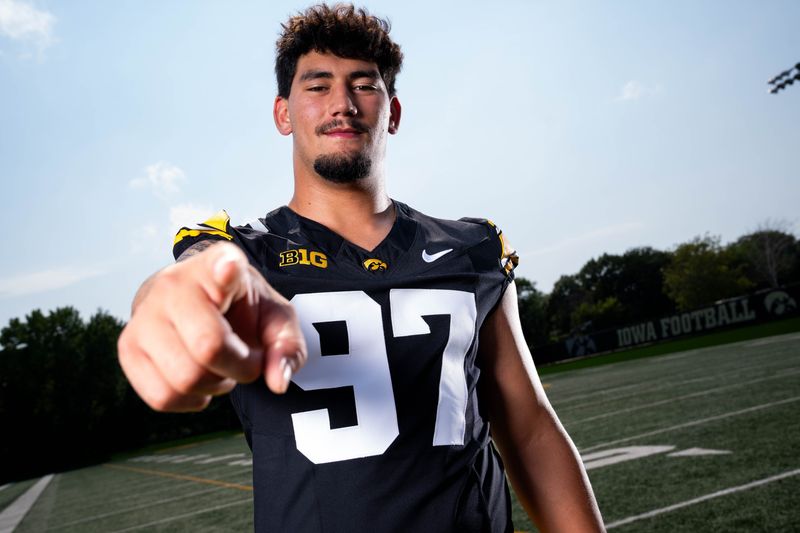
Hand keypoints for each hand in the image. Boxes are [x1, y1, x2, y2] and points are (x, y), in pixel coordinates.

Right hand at [117, 242, 306, 411]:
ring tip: (221, 365)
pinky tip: (200, 379)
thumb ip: (288, 346)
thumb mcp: (276, 318)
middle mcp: (173, 284)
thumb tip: (277, 382)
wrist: (198, 302)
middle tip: (246, 359)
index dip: (225, 271)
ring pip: (184, 379)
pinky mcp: (128, 347)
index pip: (219, 267)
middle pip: (208, 347)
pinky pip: (162, 396)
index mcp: (218, 264)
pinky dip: (190, 399)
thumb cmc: (242, 308)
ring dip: (214, 385)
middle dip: (241, 367)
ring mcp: (143, 315)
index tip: (230, 267)